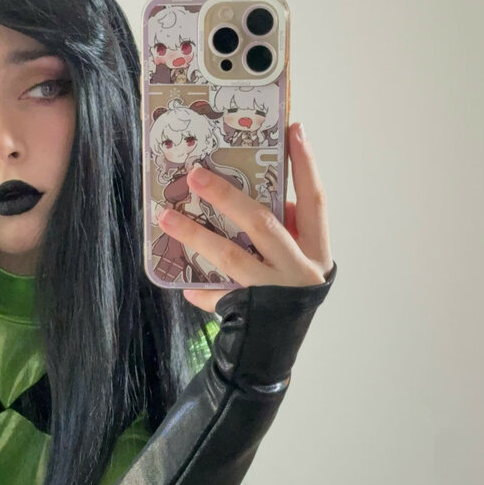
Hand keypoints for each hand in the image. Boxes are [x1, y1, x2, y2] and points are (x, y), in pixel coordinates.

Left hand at [157, 121, 332, 312]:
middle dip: (226, 196)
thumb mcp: (295, 261)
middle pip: (262, 223)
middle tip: (195, 174)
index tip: (295, 129)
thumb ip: (281, 231)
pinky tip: (184, 285)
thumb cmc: (285, 297)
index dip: (306, 166)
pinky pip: (218, 295)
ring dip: (195, 233)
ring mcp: (275, 292)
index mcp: (317, 250)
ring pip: (231, 256)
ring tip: (166, 217)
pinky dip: (201, 290)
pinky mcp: (251, 312)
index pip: (315, 200)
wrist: (274, 355)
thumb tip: (253, 198)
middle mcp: (301, 270)